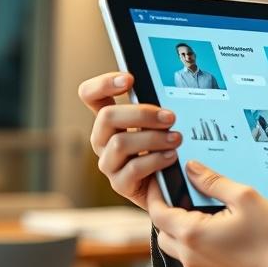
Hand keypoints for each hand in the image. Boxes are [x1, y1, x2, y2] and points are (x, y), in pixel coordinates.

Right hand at [79, 71, 179, 209]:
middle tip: (170, 117)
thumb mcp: (160, 124)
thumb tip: (167, 90)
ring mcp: (109, 163)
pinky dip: (156, 160)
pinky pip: (133, 169)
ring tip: (176, 138)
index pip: (91, 96)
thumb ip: (156, 109)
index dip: (103, 84)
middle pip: (106, 117)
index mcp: (110, 120)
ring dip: (153, 138)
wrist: (172, 187)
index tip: (129, 79)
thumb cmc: (165, 148)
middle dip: (142, 113)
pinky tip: (172, 156)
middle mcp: (103, 140)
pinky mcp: (120, 184)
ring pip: (120, 143)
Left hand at [147, 161, 267, 266]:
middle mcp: (190, 256)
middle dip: (165, 212)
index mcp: (192, 235)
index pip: (158, 212)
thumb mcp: (245, 198)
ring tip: (199, 211)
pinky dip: (194, 242)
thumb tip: (193, 169)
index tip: (159, 180)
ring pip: (175, 247)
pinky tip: (215, 230)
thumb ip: (214, 182)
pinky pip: (191, 258)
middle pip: (162, 231)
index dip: (155, 193)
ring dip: (179, 228)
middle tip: (178, 194)